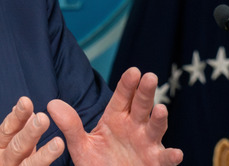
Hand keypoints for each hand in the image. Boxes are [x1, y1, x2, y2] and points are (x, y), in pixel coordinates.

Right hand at [0, 97, 64, 165]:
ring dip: (43, 154)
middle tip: (43, 118)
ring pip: (28, 165)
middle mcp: (3, 163)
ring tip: (58, 143)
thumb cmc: (11, 165)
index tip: (26, 101)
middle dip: (30, 133)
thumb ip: (19, 129)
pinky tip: (59, 165)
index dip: (16, 116)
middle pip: (16, 147)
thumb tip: (24, 107)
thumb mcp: (12, 146)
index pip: (7, 129)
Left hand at [48, 67, 182, 164]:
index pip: (122, 97)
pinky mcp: (155, 162)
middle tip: (150, 77)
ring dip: (159, 119)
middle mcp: (134, 127)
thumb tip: (52, 104)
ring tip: (161, 109)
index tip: (133, 71)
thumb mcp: (80, 145)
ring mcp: (147, 144)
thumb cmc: (97, 163)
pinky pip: (164, 159)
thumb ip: (70, 126)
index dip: (127, 85)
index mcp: (116, 118)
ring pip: (155, 128)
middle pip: (141, 106)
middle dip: (145, 92)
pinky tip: (176, 153)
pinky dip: (171, 156)